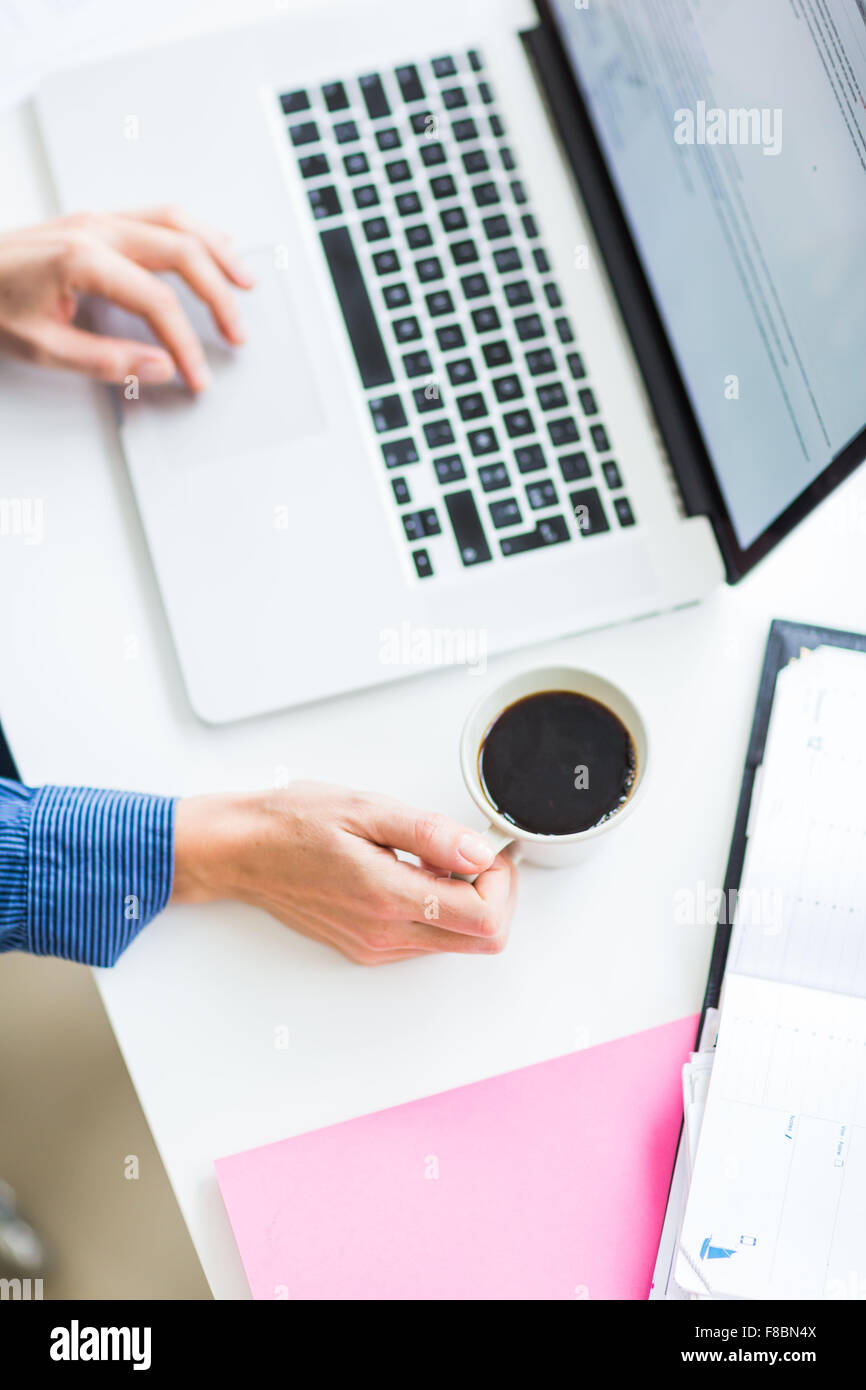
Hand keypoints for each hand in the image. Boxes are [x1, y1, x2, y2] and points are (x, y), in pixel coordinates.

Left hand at [0, 206, 253, 390]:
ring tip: (244, 280)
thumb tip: (159, 368)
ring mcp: (97, 219)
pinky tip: (211, 247)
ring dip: (217, 250)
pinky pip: (158, 215)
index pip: (157, 303)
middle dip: (218, 296)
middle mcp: (95, 229)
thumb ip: (106, 361)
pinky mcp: (96, 221)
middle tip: (236, 333)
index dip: (186, 343)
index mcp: (83, 259)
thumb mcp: (42, 347)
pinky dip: (194, 232)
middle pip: (182, 252)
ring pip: (176, 222)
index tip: (196, 374)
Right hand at [172, 782, 518, 964]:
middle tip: (470, 853)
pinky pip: (426, 939)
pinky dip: (435, 908)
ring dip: (463, 901)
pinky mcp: (367, 948)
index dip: (501, 882)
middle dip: (493, 895)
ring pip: (457, 943)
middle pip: (482, 941)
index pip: (486, 919)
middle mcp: (385, 935)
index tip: (486, 849)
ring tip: (429, 858)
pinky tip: (409, 873)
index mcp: (388, 898)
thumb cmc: (292, 823)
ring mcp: (376, 947)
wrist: (241, 850)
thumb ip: (429, 833)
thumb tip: (480, 851)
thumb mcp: (366, 809)